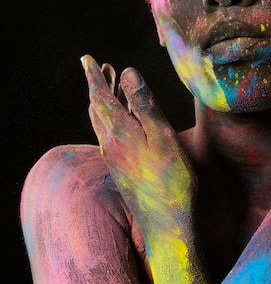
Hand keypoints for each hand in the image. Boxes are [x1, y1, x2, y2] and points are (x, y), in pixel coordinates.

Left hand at [81, 54, 195, 233]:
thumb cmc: (171, 180)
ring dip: (103, 101)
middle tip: (100, 68)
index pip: (101, 97)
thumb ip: (145, 104)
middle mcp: (110, 145)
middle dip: (98, 86)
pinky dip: (111, 118)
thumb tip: (129, 73)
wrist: (166, 224)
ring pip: (101, 122)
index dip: (94, 76)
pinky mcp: (120, 169)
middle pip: (97, 108)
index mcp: (119, 133)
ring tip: (110, 87)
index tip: (87, 59)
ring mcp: (114, 158)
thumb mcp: (163, 136)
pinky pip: (109, 135)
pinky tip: (121, 121)